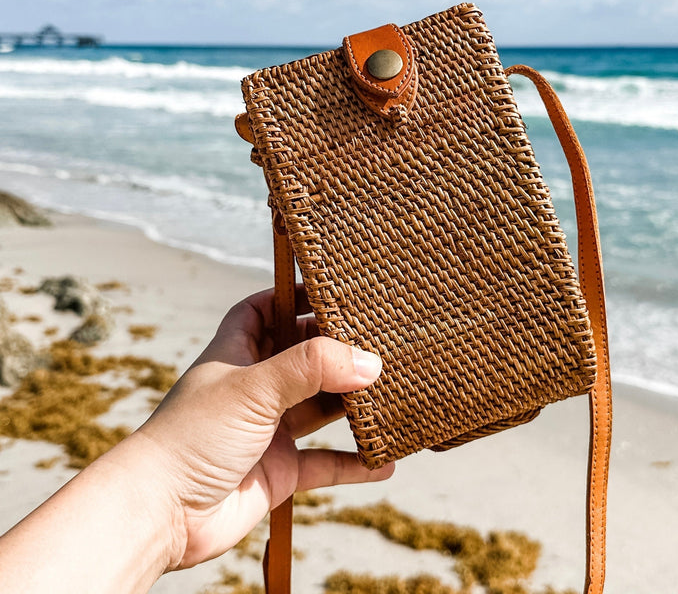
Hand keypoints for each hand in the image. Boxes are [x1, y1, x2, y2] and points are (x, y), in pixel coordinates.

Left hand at [137, 286, 393, 568]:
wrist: (159, 514)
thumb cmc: (191, 436)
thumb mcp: (253, 386)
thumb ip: (311, 367)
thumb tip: (369, 362)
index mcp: (236, 353)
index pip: (264, 310)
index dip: (293, 297)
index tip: (333, 289)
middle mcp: (254, 388)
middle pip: (303, 357)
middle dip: (337, 350)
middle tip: (380, 341)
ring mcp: (268, 430)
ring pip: (320, 408)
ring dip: (351, 404)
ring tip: (392, 392)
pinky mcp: (279, 471)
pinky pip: (324, 464)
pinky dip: (352, 464)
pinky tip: (383, 460)